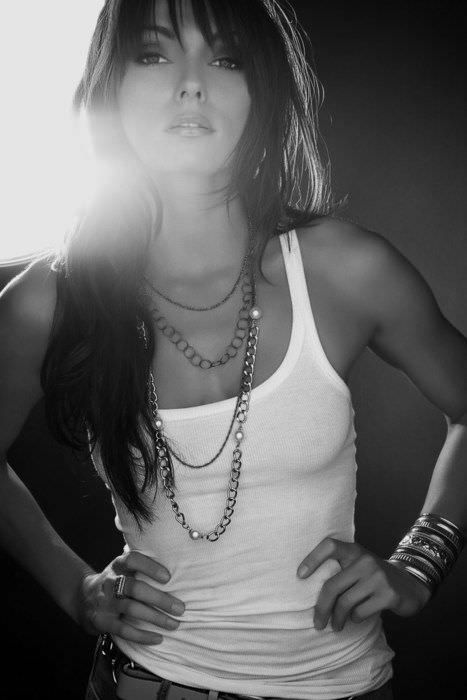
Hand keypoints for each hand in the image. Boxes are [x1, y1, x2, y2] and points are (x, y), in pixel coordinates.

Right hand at [77, 551, 184, 643]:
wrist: (83, 598)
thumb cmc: (115, 581)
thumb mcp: (122, 568)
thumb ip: (141, 567)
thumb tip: (178, 570)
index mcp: (118, 565)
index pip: (132, 560)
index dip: (150, 567)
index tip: (168, 577)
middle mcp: (110, 581)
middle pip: (135, 588)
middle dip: (160, 599)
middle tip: (180, 608)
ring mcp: (105, 602)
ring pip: (132, 609)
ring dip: (156, 618)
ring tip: (174, 624)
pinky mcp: (102, 621)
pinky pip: (124, 630)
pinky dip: (142, 635)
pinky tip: (157, 638)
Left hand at [297, 537, 431, 631]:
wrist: (410, 584)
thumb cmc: (374, 578)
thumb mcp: (359, 566)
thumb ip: (342, 571)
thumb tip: (315, 596)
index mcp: (355, 550)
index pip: (330, 546)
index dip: (312, 558)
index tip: (300, 575)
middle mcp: (365, 560)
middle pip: (332, 586)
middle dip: (321, 608)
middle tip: (317, 623)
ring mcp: (377, 577)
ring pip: (345, 603)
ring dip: (337, 619)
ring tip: (335, 625)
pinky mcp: (388, 595)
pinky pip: (361, 612)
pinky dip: (355, 619)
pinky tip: (357, 618)